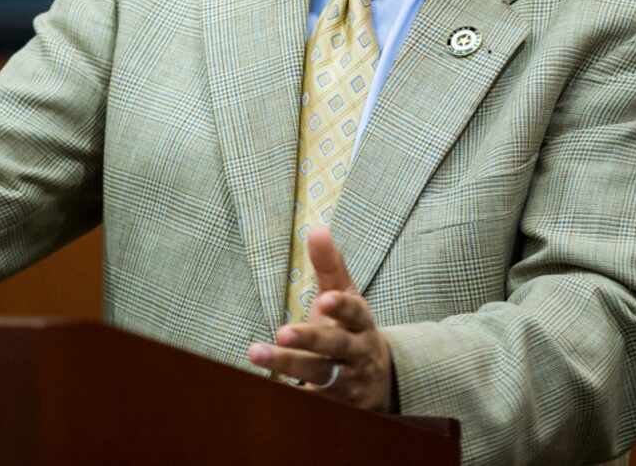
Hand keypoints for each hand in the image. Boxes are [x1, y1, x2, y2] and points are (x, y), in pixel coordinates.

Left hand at [247, 226, 396, 411]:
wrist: (379, 381)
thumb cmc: (352, 328)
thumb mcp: (346, 296)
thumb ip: (330, 265)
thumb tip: (316, 229)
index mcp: (360, 322)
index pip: (355, 312)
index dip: (342, 307)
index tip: (325, 300)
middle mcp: (357, 352)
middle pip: (334, 346)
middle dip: (309, 340)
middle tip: (282, 332)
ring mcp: (348, 381)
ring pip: (320, 376)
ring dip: (288, 367)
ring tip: (256, 353)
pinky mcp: (336, 406)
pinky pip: (313, 403)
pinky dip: (293, 398)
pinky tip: (265, 389)